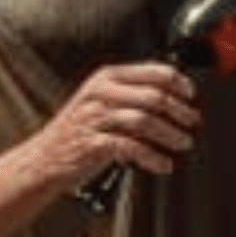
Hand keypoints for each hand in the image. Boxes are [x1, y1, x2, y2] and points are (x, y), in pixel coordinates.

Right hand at [30, 59, 200, 196]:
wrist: (44, 159)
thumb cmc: (78, 132)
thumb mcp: (101, 101)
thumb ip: (131, 95)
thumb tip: (174, 98)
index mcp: (106, 77)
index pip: (152, 72)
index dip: (178, 84)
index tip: (190, 97)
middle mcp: (100, 93)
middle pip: (153, 96)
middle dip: (179, 112)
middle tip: (191, 124)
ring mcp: (94, 119)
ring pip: (144, 121)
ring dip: (170, 134)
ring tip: (182, 143)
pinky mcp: (91, 144)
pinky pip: (130, 148)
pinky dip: (152, 157)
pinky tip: (162, 164)